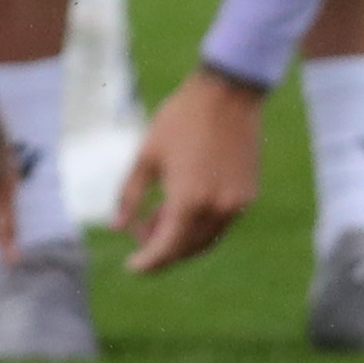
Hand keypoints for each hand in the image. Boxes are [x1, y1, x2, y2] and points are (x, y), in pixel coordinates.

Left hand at [119, 66, 266, 272]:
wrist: (227, 94)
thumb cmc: (180, 119)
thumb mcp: (146, 155)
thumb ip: (130, 196)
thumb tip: (116, 227)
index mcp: (188, 200)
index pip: (165, 249)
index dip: (147, 262)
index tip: (132, 268)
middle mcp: (216, 209)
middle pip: (185, 249)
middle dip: (161, 248)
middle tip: (140, 231)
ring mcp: (235, 204)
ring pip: (205, 240)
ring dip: (181, 238)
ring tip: (159, 217)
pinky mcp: (247, 196)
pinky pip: (220, 224)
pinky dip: (199, 225)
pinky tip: (183, 206)